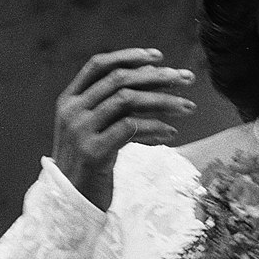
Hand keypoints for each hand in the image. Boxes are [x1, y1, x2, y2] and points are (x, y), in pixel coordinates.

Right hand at [52, 48, 196, 210]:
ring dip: (163, 101)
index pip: (98, 65)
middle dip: (157, 76)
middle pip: (119, 79)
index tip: (159, 57)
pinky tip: (171, 132)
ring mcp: (80, 131)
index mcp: (69, 100)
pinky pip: (131, 128)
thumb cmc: (91, 162)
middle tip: (187, 79)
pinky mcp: (94, 152)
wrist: (70, 202)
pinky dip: (155, 127)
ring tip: (189, 107)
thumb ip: (114, 103)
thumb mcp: (95, 128)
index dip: (129, 56)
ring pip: (127, 100)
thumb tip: (155, 75)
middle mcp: (72, 111)